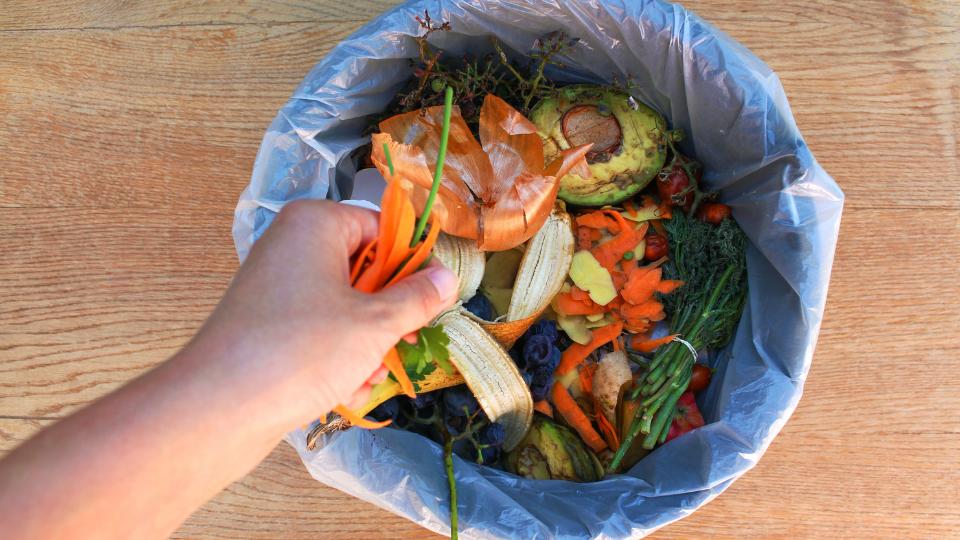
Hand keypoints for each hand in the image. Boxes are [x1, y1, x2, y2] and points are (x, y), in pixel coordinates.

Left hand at [189, 199, 458, 427]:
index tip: (434, 296)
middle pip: (364, 268)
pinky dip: (336, 356)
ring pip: (344, 306)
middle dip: (387, 312)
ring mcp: (276, 286)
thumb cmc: (303, 350)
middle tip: (405, 340)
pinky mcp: (266, 324)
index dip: (411, 262)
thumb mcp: (375, 324)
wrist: (220, 406)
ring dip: (366, 343)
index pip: (382, 227)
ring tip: (369, 373)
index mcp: (316, 224)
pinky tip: (345, 389)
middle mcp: (292, 245)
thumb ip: (417, 298)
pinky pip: (317, 330)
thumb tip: (447, 277)